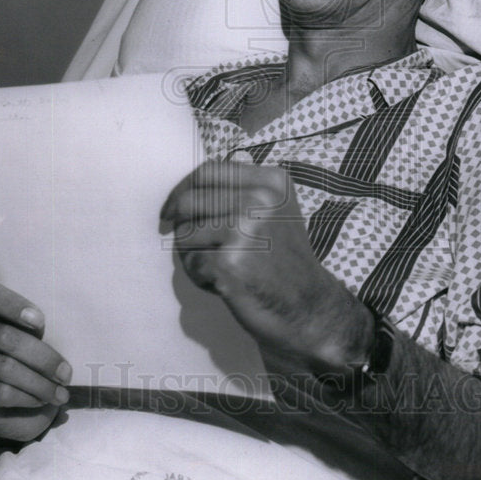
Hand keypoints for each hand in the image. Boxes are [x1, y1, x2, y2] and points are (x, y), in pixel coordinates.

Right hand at [0, 281, 71, 443]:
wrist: (8, 404)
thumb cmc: (27, 359)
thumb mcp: (33, 338)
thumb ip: (38, 330)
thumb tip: (69, 334)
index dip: (12, 305)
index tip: (40, 322)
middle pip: (3, 336)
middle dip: (41, 356)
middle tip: (66, 373)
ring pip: (3, 367)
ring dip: (38, 383)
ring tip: (60, 393)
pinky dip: (25, 397)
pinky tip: (41, 400)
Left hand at [161, 161, 371, 372]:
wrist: (307, 308)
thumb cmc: (282, 262)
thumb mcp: (274, 213)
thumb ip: (240, 192)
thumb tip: (191, 183)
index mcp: (271, 183)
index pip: (208, 171)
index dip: (182, 189)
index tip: (172, 210)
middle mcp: (259, 200)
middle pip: (189, 201)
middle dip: (182, 226)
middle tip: (193, 247)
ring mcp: (244, 230)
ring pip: (185, 234)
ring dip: (192, 256)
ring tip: (221, 269)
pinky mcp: (230, 261)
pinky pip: (191, 263)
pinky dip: (200, 277)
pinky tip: (225, 285)